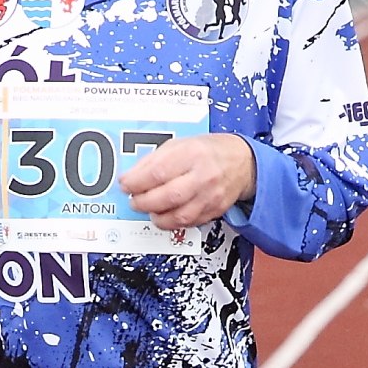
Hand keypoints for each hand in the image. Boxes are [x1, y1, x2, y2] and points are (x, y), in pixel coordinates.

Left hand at [119, 132, 255, 230]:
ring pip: (178, 216)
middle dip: (144, 202)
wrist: (242, 162)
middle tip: (134, 201)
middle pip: (167, 196)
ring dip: (157, 217)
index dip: (136, 182)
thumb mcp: (180, 144)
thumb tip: (131, 177)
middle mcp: (203, 175)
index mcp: (192, 153)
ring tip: (149, 210)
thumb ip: (154, 160)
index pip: (158, 172)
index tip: (126, 185)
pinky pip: (189, 223)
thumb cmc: (208, 151)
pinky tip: (165, 215)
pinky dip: (172, 222)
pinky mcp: (214, 210)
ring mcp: (210, 195)